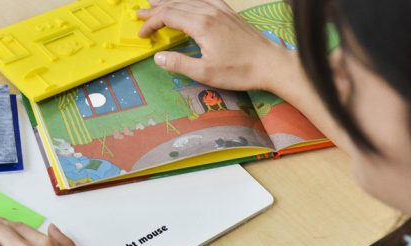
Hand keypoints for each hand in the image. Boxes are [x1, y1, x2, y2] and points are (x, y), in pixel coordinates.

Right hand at [137, 0, 291, 90]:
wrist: (271, 64)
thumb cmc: (240, 71)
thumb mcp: (205, 73)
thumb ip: (178, 63)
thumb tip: (158, 56)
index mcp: (201, 25)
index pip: (167, 16)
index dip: (151, 23)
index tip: (141, 34)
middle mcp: (210, 12)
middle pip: (175, 5)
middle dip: (155, 10)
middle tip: (139, 14)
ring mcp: (221, 10)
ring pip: (189, 0)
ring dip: (170, 2)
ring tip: (155, 3)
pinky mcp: (229, 13)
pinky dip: (189, 0)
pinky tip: (187, 2)